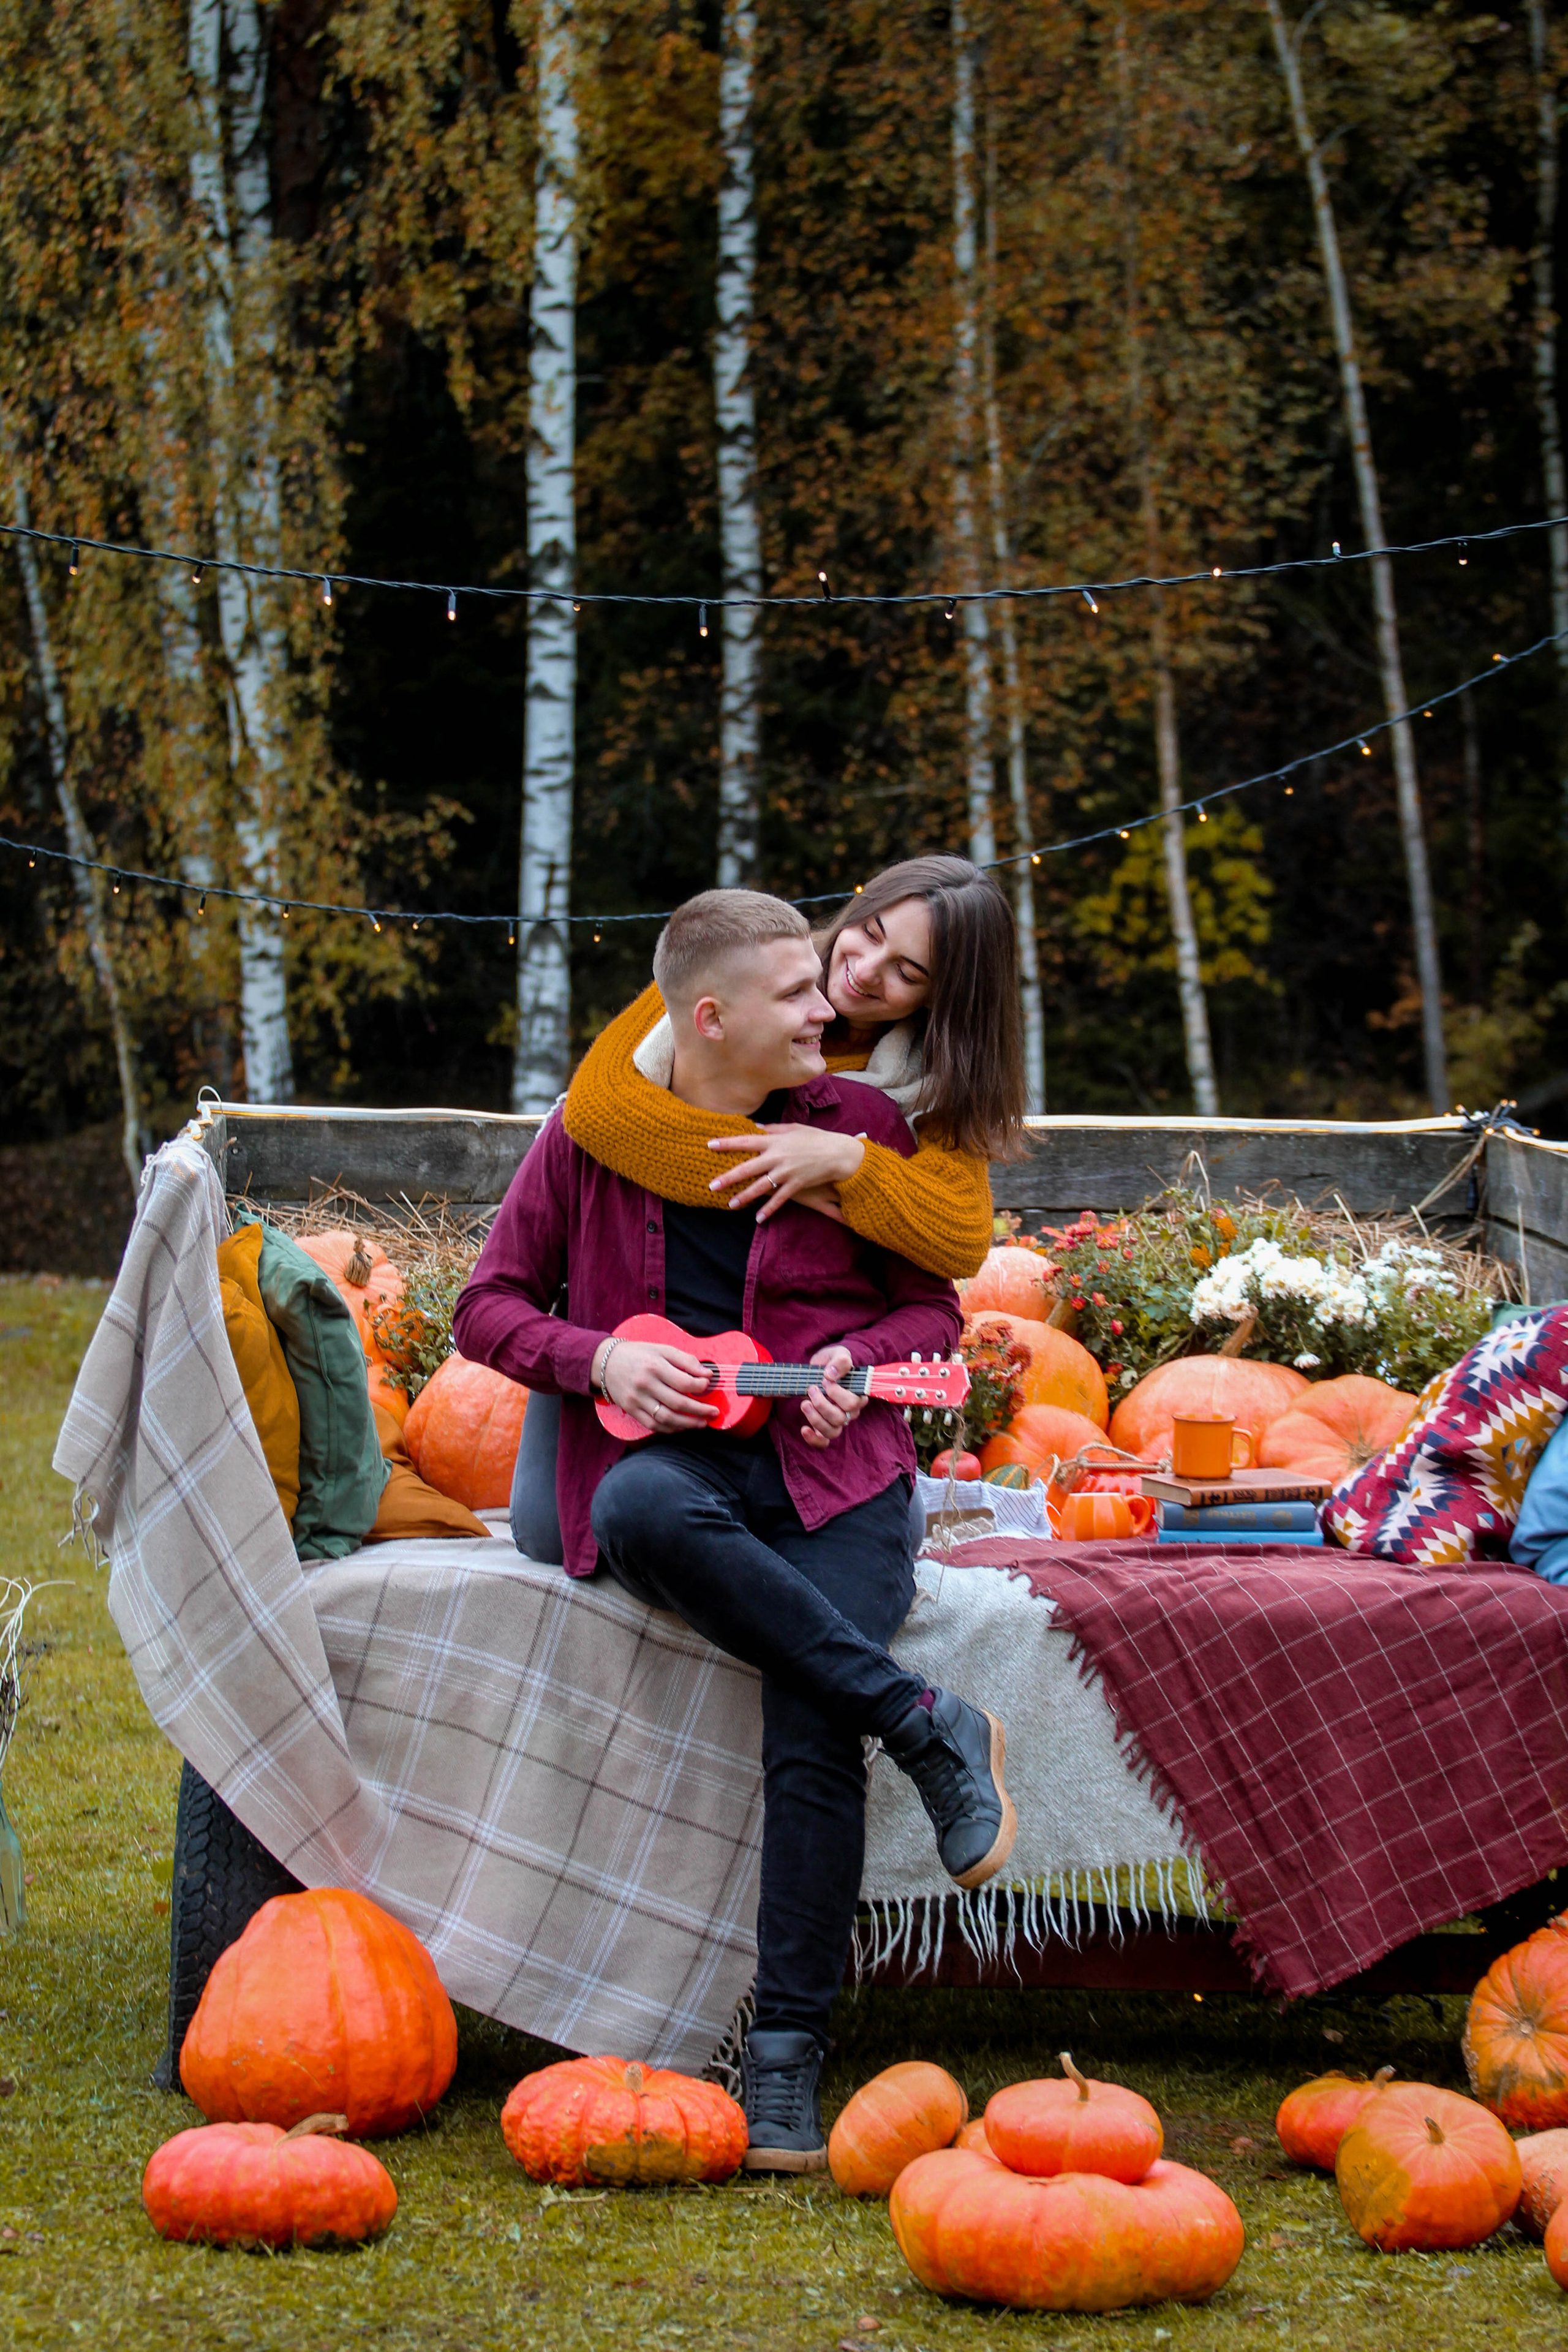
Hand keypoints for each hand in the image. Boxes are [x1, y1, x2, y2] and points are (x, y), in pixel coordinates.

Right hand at [596, 1339, 717, 1432]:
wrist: (606, 1363)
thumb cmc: (638, 1355)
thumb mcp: (662, 1350)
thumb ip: (686, 1360)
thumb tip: (706, 1374)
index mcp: (655, 1366)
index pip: (684, 1382)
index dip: (701, 1387)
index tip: (708, 1386)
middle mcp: (646, 1385)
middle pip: (678, 1403)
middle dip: (700, 1410)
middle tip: (714, 1412)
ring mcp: (637, 1400)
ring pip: (667, 1418)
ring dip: (688, 1423)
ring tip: (702, 1423)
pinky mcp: (631, 1410)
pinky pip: (653, 1425)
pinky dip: (670, 1428)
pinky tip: (682, 1426)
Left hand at [707, 1123, 866, 1219]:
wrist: (838, 1154)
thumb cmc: (816, 1138)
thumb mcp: (793, 1128)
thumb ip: (772, 1129)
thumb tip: (754, 1128)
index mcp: (775, 1140)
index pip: (746, 1141)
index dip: (727, 1143)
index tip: (710, 1145)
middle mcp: (777, 1157)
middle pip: (748, 1168)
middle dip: (728, 1178)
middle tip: (712, 1186)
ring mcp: (786, 1172)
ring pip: (760, 1187)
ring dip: (744, 1197)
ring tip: (730, 1204)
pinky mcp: (796, 1185)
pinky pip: (779, 1199)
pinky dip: (768, 1209)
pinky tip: (758, 1218)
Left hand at [800, 1344, 866, 1449]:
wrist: (823, 1367)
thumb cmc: (834, 1362)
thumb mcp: (838, 1354)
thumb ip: (840, 1361)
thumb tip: (831, 1374)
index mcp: (857, 1395)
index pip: (852, 1403)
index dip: (836, 1394)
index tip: (825, 1381)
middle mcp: (850, 1412)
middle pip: (840, 1418)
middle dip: (822, 1404)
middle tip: (811, 1389)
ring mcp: (838, 1421)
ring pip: (832, 1431)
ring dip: (815, 1419)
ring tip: (804, 1403)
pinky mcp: (824, 1427)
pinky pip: (823, 1442)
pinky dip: (813, 1439)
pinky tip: (804, 1429)